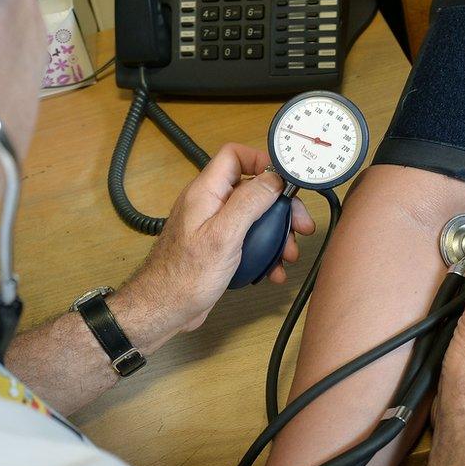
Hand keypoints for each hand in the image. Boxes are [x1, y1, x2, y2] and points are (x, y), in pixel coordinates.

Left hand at [121, 143, 314, 335]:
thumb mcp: (224, 235)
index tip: (286, 181)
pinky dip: (264, 252)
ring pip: (253, 218)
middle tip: (300, 226)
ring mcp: (213, 226)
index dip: (262, 161)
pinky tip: (273, 270)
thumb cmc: (185, 276)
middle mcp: (209, 204)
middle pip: (252, 189)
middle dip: (280, 207)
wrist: (164, 309)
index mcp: (206, 192)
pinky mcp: (218, 248)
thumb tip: (273, 179)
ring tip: (289, 255)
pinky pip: (247, 241)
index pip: (234, 156)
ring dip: (276, 234)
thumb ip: (249, 202)